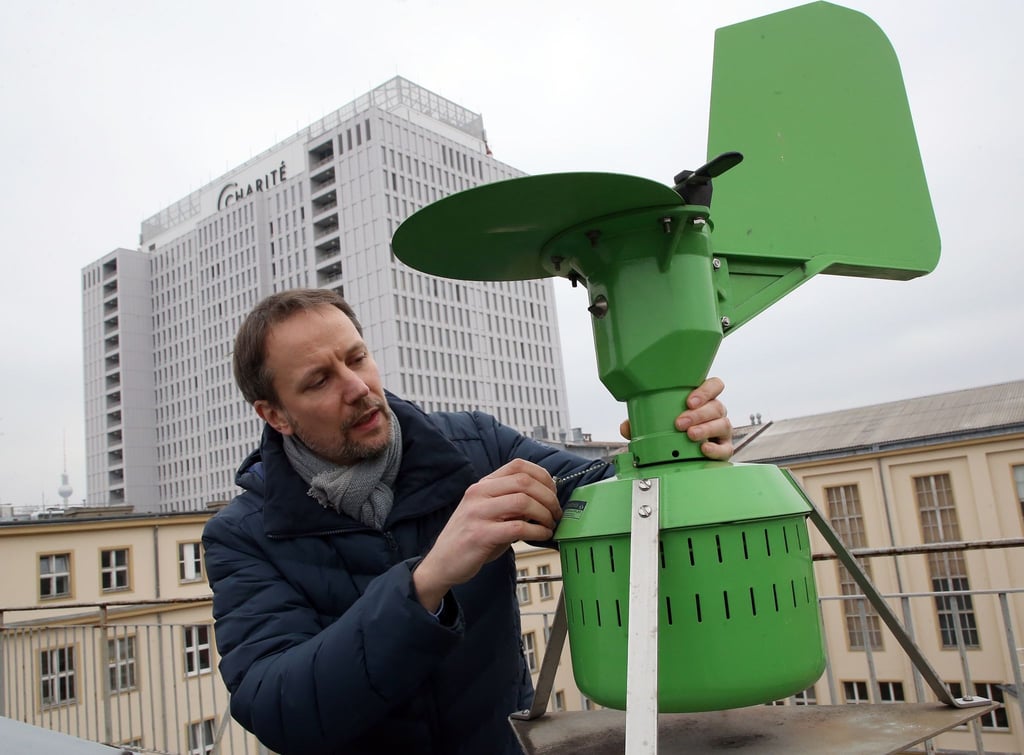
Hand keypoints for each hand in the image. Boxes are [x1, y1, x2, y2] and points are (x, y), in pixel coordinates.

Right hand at [412, 459, 560, 611]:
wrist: (442, 562)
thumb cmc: (469, 538)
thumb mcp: (488, 513)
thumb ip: (511, 504)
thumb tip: (545, 500)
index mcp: (483, 485)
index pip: (518, 466)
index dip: (542, 476)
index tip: (552, 492)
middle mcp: (479, 494)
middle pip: (524, 482)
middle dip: (548, 497)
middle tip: (556, 512)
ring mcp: (478, 513)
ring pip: (523, 502)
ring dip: (544, 514)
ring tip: (549, 525)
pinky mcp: (480, 535)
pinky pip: (517, 528)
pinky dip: (537, 531)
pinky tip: (541, 536)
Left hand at [619, 376, 733, 460]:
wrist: (680, 456)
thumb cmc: (671, 432)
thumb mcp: (655, 424)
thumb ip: (641, 423)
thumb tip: (626, 427)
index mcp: (702, 400)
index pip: (714, 386)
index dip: (705, 391)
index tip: (689, 401)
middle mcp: (715, 413)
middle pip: (716, 406)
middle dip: (698, 414)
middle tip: (680, 423)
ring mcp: (721, 430)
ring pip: (722, 424)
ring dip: (705, 429)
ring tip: (689, 435)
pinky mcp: (723, 448)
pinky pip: (726, 448)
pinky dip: (716, 449)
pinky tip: (704, 449)